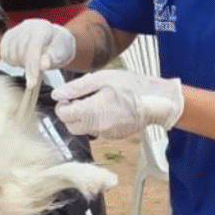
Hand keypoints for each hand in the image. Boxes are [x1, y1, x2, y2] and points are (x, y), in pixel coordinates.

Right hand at [0, 19, 75, 86]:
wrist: (54, 39)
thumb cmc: (59, 48)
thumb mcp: (60, 55)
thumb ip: (52, 59)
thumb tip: (43, 65)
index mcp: (43, 29)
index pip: (34, 47)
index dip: (32, 66)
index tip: (32, 83)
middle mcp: (29, 26)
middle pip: (20, 51)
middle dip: (26, 66)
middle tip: (34, 71)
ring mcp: (18, 29)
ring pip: (10, 52)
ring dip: (18, 63)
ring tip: (29, 64)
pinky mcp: (9, 34)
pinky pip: (3, 50)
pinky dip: (9, 59)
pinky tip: (19, 60)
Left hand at [51, 69, 183, 138]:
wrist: (157, 101)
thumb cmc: (131, 86)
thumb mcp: (102, 78)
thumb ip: (77, 88)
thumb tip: (57, 94)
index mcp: (91, 111)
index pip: (63, 115)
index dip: (63, 104)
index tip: (70, 95)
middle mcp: (96, 127)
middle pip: (70, 125)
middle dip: (71, 113)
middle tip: (81, 98)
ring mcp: (105, 134)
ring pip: (83, 129)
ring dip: (84, 117)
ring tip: (97, 100)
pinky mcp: (113, 136)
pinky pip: (97, 130)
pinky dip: (96, 121)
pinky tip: (108, 108)